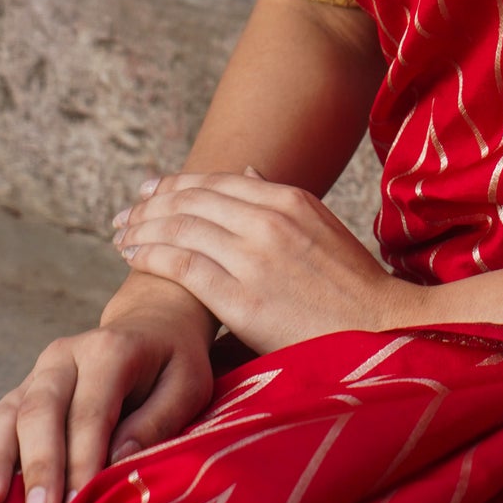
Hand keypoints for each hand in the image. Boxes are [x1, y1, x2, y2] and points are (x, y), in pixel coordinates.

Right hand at [0, 276, 214, 502]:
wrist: (152, 322)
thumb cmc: (174, 363)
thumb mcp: (188, 385)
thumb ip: (158, 420)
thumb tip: (119, 460)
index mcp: (111, 349)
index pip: (92, 410)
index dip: (84, 460)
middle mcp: (66, 355)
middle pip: (42, 409)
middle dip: (38, 466)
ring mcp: (38, 371)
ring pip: (7, 413)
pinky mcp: (22, 390)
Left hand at [113, 168, 406, 352]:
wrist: (380, 329)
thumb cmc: (350, 285)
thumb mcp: (320, 225)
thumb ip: (279, 199)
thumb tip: (247, 172)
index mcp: (288, 199)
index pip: (215, 182)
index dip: (175, 184)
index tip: (149, 192)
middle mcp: (268, 219)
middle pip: (192, 200)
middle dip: (151, 204)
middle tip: (125, 214)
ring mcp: (255, 257)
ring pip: (181, 228)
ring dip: (144, 228)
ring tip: (122, 236)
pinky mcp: (244, 298)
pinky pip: (185, 266)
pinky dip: (153, 256)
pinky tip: (134, 258)